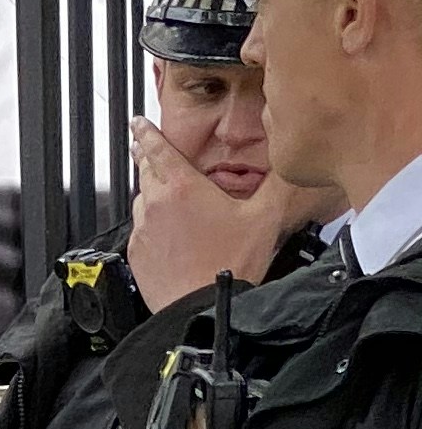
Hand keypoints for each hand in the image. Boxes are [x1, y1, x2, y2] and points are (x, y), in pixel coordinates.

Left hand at [125, 117, 318, 309]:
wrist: (202, 306)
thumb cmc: (229, 264)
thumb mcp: (265, 217)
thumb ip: (278, 184)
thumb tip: (291, 162)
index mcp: (182, 188)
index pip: (157, 149)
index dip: (147, 132)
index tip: (138, 122)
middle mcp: (156, 204)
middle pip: (146, 171)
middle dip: (148, 157)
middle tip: (149, 149)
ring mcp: (143, 229)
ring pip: (143, 199)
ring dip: (154, 192)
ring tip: (171, 195)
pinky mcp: (137, 251)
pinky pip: (142, 228)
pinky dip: (154, 223)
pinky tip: (172, 231)